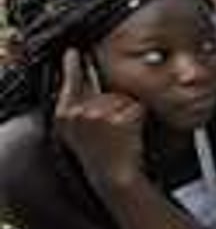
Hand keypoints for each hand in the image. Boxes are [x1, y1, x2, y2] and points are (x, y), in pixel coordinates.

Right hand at [54, 49, 145, 185]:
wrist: (115, 176)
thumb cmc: (98, 155)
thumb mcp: (75, 133)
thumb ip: (74, 108)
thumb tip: (81, 80)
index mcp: (64, 115)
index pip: (70, 83)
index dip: (72, 66)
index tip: (74, 52)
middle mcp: (80, 111)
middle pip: (103, 92)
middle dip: (111, 106)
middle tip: (110, 130)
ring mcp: (101, 113)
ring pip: (121, 99)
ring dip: (125, 112)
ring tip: (119, 134)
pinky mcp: (122, 116)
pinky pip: (136, 106)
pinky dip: (138, 116)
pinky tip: (130, 133)